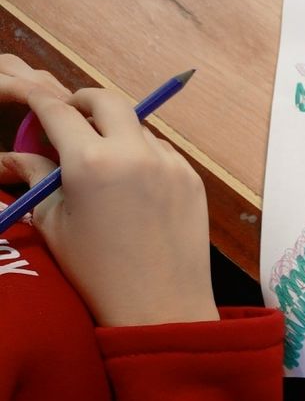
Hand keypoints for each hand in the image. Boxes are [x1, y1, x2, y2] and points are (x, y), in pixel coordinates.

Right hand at [0, 56, 217, 325]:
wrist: (161, 306)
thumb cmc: (96, 272)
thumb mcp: (52, 223)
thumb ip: (35, 177)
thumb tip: (13, 156)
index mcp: (90, 161)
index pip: (58, 110)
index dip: (40, 99)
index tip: (31, 94)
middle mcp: (134, 152)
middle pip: (107, 100)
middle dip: (83, 102)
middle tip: (70, 117)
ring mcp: (169, 163)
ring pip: (138, 125)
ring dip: (117, 130)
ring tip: (102, 159)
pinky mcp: (191, 178)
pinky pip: (162, 150)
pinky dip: (143, 153)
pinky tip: (132, 182)